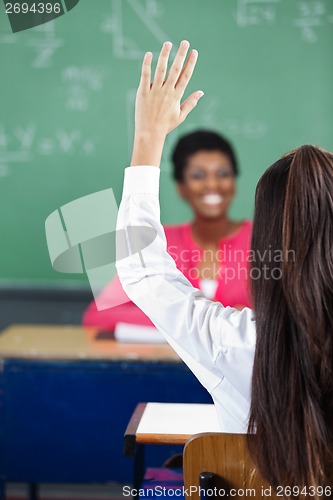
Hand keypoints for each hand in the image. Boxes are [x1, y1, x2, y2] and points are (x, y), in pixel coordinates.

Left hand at [131, 40, 203, 166]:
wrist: (150, 133)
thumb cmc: (165, 125)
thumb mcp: (181, 115)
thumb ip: (191, 102)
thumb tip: (201, 92)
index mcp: (176, 96)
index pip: (186, 76)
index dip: (190, 63)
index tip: (194, 52)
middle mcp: (167, 92)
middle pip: (175, 70)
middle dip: (181, 55)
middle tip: (185, 42)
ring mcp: (155, 91)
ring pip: (161, 70)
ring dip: (165, 55)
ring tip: (168, 43)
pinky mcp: (143, 92)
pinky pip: (145, 76)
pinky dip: (147, 65)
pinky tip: (149, 54)